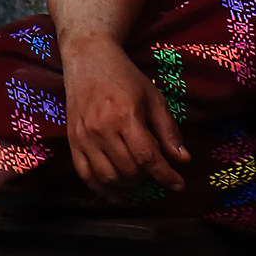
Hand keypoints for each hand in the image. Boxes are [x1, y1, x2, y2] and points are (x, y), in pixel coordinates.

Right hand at [60, 36, 188, 197]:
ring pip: (107, 177)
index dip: (165, 175)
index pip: (147, 157)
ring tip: (140, 178)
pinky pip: (85, 175)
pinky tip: (117, 194)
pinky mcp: (72, 142)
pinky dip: (101, 189)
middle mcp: (101, 130)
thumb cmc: (126, 78)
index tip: (179, 185)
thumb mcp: (154, 98)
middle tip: (158, 170)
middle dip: (148, 177)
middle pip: (128, 169)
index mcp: (125, 117)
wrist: (88, 61)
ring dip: (127, 185)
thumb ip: (168, 130)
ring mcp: (83, 138)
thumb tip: (183, 159)